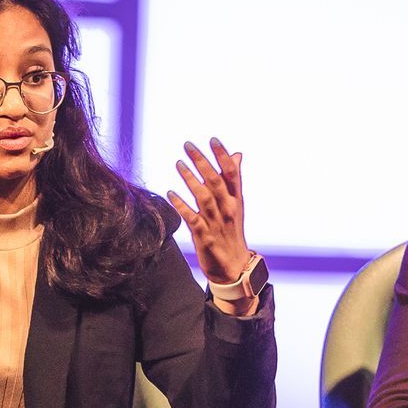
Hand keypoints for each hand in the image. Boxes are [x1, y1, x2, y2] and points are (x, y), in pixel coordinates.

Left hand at [166, 138, 251, 286]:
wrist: (235, 267)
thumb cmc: (232, 232)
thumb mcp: (236, 204)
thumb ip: (233, 180)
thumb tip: (236, 154)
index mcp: (236, 200)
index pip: (232, 174)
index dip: (222, 156)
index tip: (212, 139)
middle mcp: (228, 209)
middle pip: (216, 182)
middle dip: (202, 162)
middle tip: (188, 146)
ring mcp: (217, 223)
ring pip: (204, 197)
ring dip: (190, 179)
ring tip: (178, 164)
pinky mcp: (205, 237)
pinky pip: (192, 218)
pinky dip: (182, 205)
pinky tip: (170, 193)